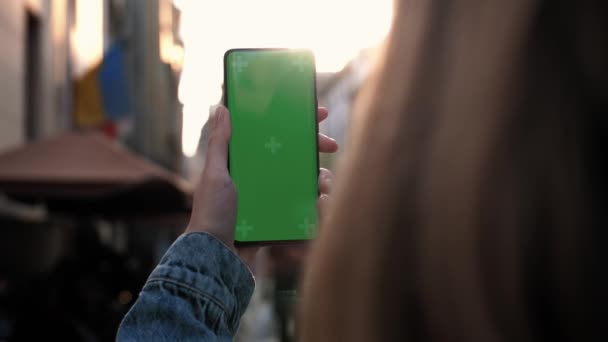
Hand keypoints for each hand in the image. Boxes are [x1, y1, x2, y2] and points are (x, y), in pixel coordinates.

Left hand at [186, 105, 336, 263]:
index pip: (272, 136)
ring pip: (303, 182)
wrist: (216, 258)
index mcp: (244, 164)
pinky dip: (316, 206)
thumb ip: (220, 143)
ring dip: (320, 179)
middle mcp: (259, 178)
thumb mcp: (215, 175)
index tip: (317, 114)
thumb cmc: (211, 214)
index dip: (294, 124)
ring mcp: (271, 200)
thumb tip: (222, 107)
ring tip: (324, 184)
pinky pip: (302, 209)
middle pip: (293, 157)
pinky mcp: (278, 220)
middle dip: (315, 149)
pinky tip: (322, 205)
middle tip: (332, 146)